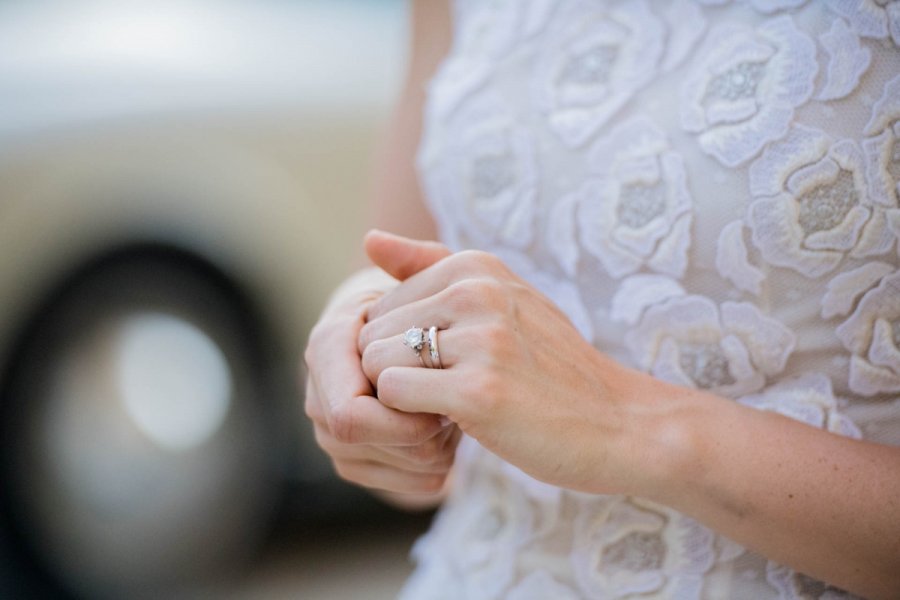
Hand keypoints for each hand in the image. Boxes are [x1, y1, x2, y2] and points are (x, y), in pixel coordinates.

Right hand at [303, 236, 460, 496]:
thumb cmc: (426, 308)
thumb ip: (411, 263)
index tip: (439, 390)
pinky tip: (450, 437)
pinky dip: (437, 468)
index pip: (350, 412)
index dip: (400, 411)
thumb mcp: (425, 282)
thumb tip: (372, 240)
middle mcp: (317, 394)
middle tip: (453, 407)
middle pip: (367, 443)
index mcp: (326, 346)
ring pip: (387, 468)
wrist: (416, 346)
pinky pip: (403, 486)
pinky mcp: (357, 462)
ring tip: (453, 413)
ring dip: (433, 448)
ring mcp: (332, 434)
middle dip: (419, 431)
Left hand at [359, 233, 668, 495]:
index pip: (382, 304)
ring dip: (402, 398)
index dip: (401, 349)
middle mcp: (476, 292)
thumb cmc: (550, 368)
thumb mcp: (501, 299)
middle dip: (395, 372)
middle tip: (446, 394)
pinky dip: (411, 418)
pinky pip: (394, 395)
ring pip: (377, 364)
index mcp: (476, 266)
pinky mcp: (477, 391)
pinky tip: (454, 424)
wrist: (618, 424)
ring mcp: (480, 340)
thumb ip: (430, 267)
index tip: (447, 368)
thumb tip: (369, 239)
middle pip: (373, 334)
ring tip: (451, 407)